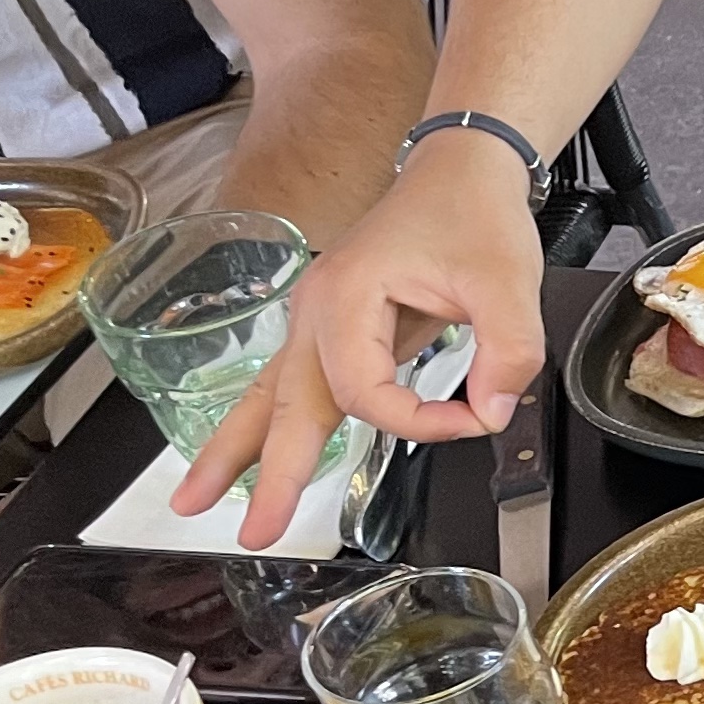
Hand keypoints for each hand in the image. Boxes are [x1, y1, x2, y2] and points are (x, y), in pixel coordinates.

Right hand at [177, 139, 547, 549]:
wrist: (459, 172)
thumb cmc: (473, 215)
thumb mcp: (509, 281)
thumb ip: (510, 351)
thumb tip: (493, 410)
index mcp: (347, 296)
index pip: (365, 393)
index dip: (422, 420)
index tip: (476, 415)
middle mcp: (316, 311)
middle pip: (283, 403)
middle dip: (264, 470)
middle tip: (251, 531)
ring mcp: (315, 321)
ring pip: (268, 396)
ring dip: (235, 451)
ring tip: (194, 500)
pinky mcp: (331, 331)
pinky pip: (292, 386)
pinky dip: (269, 426)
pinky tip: (246, 460)